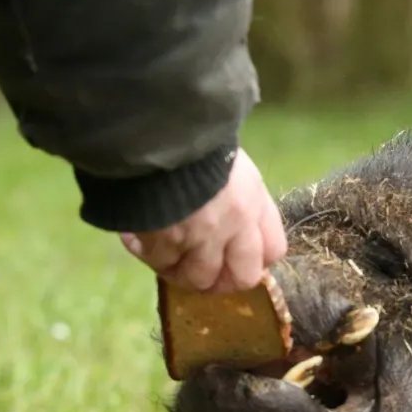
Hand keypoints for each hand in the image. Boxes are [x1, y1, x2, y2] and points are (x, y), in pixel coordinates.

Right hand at [119, 148, 288, 293]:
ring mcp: (200, 236)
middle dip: (223, 280)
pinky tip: (138, 238)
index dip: (256, 259)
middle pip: (242, 278)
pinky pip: (158, 263)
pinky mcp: (164, 240)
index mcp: (254, 202)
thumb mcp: (233, 165)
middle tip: (203, 271)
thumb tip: (236, 229)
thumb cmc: (194, 140)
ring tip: (166, 255)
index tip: (238, 256)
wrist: (155, 131)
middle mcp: (234, 225)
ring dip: (180, 271)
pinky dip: (146, 255)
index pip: (274, 251)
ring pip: (197, 278)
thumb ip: (241, 199)